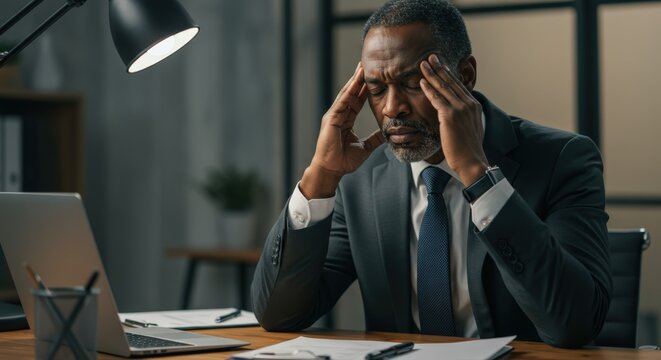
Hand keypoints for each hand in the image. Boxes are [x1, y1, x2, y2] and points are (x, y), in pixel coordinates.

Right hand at [300, 63, 384, 198]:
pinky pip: (342, 102)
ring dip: (355, 80)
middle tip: (367, 63)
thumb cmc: (343, 161)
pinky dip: (349, 91)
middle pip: (351, 93)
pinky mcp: (331, 119)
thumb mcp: (365, 147)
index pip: (357, 100)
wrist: (332, 170)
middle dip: (359, 79)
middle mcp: (339, 115)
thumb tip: (386, 133)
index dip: (365, 88)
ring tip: (362, 67)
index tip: (373, 77)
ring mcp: (334, 115)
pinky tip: (355, 82)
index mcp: (346, 120)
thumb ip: (375, 139)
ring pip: (346, 94)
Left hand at [419, 54, 488, 185]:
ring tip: (423, 64)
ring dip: (432, 74)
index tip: (440, 65)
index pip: (458, 86)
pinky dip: (428, 89)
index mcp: (473, 105)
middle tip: (430, 57)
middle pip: (451, 82)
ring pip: (443, 87)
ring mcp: (460, 109)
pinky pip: (437, 99)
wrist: (471, 161)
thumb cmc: (467, 149)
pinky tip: (422, 82)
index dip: (448, 74)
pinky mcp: (450, 116)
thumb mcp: (468, 128)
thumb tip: (455, 114)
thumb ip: (463, 117)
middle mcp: (468, 104)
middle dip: (439, 68)